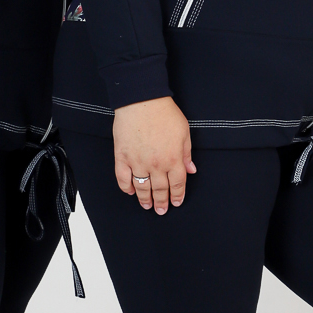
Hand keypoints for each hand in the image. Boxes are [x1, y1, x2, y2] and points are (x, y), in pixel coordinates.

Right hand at [113, 96, 195, 213]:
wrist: (142, 101)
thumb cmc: (165, 114)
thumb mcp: (184, 133)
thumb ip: (186, 154)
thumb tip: (191, 170)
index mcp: (173, 159)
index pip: (177, 184)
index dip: (177, 196)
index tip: (176, 202)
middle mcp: (156, 165)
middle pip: (160, 190)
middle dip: (162, 202)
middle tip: (161, 210)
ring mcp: (138, 162)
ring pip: (142, 188)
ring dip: (145, 199)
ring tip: (146, 205)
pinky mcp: (122, 157)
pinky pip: (123, 178)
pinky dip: (126, 187)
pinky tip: (130, 191)